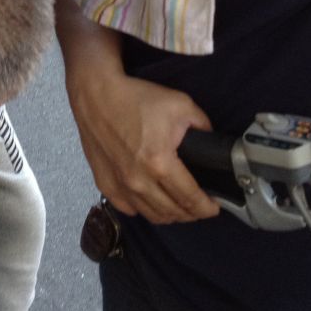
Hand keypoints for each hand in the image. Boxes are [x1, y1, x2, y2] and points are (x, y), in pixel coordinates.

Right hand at [68, 63, 219, 224]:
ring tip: (178, 205)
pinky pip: (129, 209)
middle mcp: (139, 180)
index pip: (191, 199)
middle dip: (192, 213)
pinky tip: (150, 200)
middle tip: (200, 205)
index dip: (207, 207)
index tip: (214, 207)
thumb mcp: (180, 104)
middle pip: (173, 212)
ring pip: (152, 215)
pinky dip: (143, 209)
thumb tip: (211, 141)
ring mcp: (120, 185)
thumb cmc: (134, 98)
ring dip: (170, 215)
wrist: (96, 95)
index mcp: (160, 163)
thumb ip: (203, 125)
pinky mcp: (105, 184)